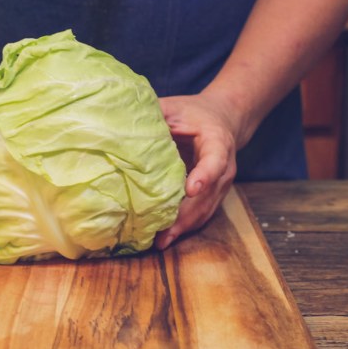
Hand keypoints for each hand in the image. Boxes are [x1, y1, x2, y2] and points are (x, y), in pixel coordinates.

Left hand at [153, 94, 241, 249]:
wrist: (223, 119)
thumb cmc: (194, 112)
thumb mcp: (176, 107)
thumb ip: (156, 114)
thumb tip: (123, 123)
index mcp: (217, 141)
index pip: (214, 160)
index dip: (204, 175)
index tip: (190, 190)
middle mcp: (224, 167)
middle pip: (208, 195)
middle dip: (186, 215)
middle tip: (164, 233)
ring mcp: (221, 184)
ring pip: (205, 210)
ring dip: (184, 227)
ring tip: (161, 241)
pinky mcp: (213, 195)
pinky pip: (201, 214)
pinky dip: (185, 227)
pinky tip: (166, 238)